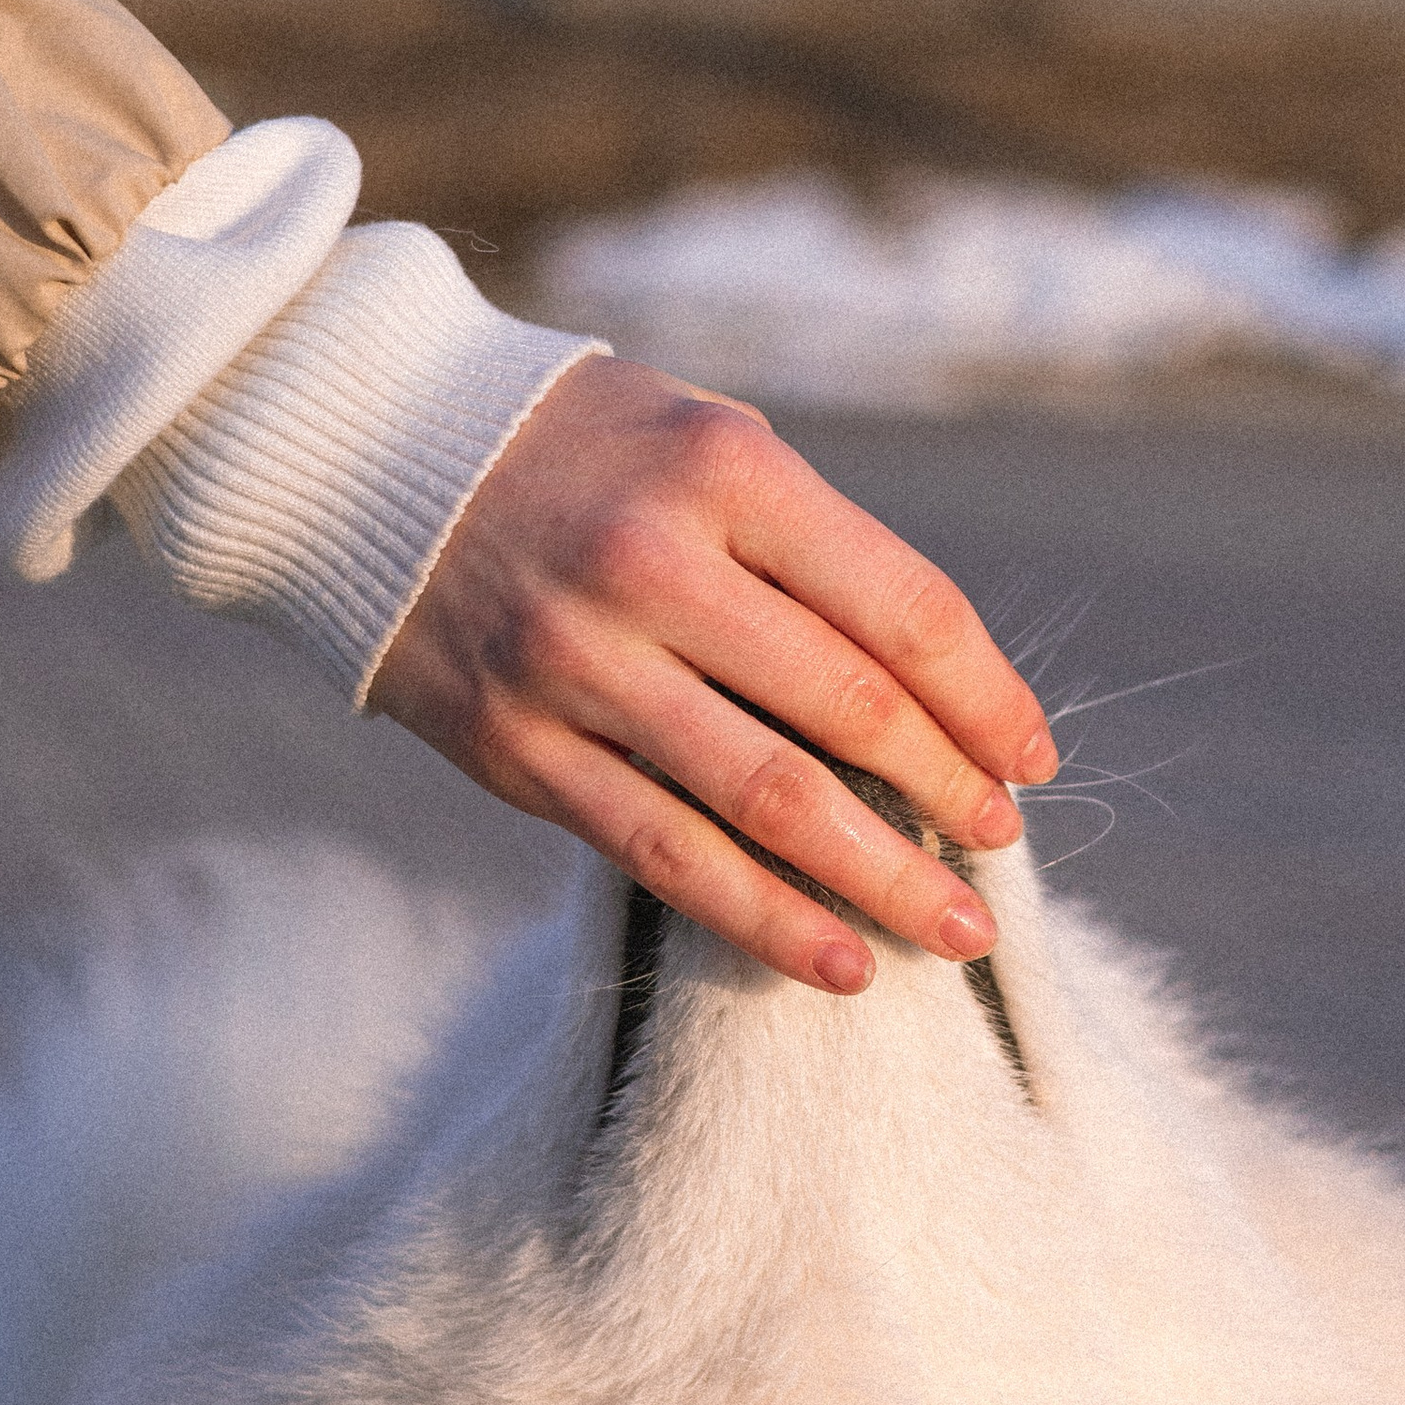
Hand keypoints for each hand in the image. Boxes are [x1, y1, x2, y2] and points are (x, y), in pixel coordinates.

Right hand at [370, 357, 1055, 994]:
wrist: (373, 458)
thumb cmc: (590, 453)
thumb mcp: (711, 442)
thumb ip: (815, 548)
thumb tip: (944, 698)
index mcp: (726, 473)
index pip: (901, 608)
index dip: (985, 698)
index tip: (1031, 760)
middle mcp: (652, 566)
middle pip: (848, 709)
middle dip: (948, 791)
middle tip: (1003, 847)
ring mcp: (578, 664)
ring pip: (767, 801)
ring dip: (881, 880)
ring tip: (957, 930)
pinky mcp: (518, 747)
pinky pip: (664, 854)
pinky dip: (764, 917)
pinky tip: (838, 962)